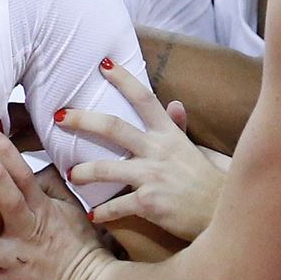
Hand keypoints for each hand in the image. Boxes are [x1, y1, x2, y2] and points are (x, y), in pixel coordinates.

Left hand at [59, 61, 227, 241]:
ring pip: (106, 168)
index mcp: (168, 133)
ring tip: (70, 174)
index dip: (124, 79)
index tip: (103, 64)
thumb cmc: (206, 181)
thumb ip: (178, 128)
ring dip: (83, 171)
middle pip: (113, 127)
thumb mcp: (192, 149)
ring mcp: (153, 176)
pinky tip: (92, 215)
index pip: (144, 98)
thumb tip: (174, 103)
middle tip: (59, 117)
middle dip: (82, 120)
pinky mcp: (149, 203)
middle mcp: (158, 150)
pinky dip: (102, 212)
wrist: (221, 213)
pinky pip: (117, 205)